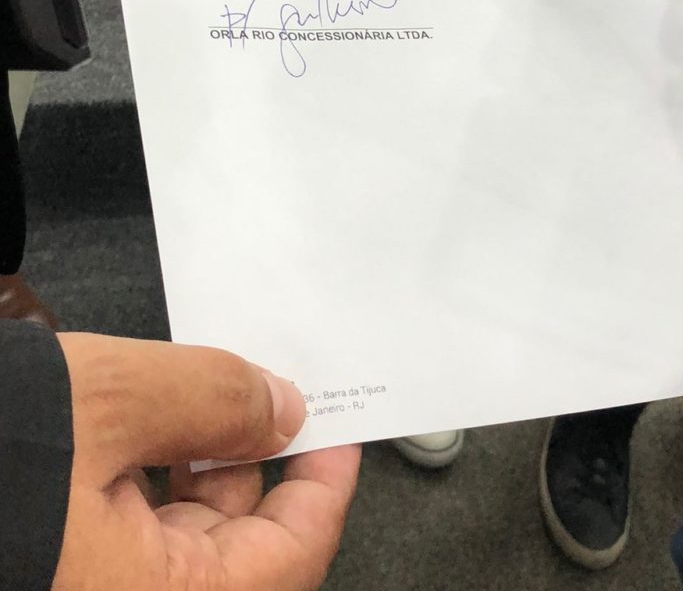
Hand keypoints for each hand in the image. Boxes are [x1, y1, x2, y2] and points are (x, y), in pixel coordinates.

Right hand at [54, 334, 360, 590]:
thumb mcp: (113, 400)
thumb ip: (213, 400)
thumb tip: (281, 410)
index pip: (291, 556)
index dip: (326, 484)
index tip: (340, 428)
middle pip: (238, 543)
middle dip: (258, 454)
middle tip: (269, 389)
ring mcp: (94, 580)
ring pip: (181, 530)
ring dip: (202, 457)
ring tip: (199, 390)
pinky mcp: (64, 562)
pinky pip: (131, 526)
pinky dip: (152, 471)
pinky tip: (144, 419)